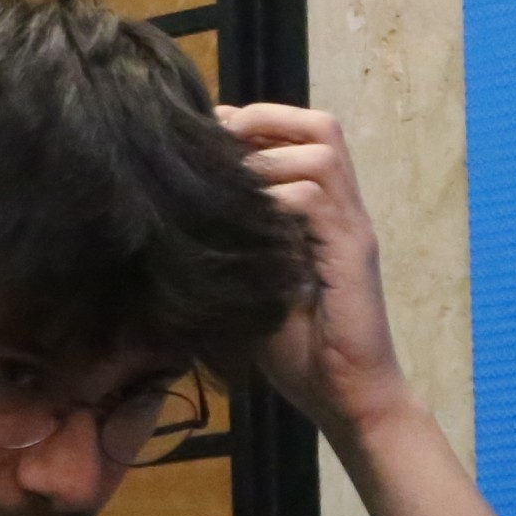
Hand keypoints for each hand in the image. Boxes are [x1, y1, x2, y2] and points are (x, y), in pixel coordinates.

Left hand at [221, 103, 410, 441]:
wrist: (344, 394)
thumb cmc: (294, 347)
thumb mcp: (246, 284)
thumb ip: (227, 244)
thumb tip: (164, 218)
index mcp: (323, 212)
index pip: (305, 136)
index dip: (256, 123)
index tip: (204, 132)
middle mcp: (343, 210)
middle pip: (321, 126)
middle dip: (262, 121)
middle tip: (213, 139)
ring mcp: (351, 228)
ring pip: (320, 154)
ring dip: (265, 157)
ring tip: (223, 179)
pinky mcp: (351, 254)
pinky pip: (315, 202)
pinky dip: (275, 199)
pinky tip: (240, 219)